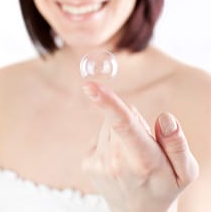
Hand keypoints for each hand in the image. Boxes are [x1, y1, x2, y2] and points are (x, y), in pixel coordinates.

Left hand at [81, 82, 198, 211]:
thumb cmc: (164, 187)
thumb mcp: (185, 171)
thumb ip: (177, 144)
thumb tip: (165, 118)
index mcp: (143, 160)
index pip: (124, 124)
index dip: (107, 102)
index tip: (90, 86)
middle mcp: (116, 162)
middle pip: (119, 117)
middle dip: (133, 121)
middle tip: (144, 146)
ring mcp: (99, 163)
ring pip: (108, 124)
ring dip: (120, 132)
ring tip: (132, 155)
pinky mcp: (88, 163)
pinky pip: (100, 135)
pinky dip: (110, 140)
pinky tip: (119, 159)